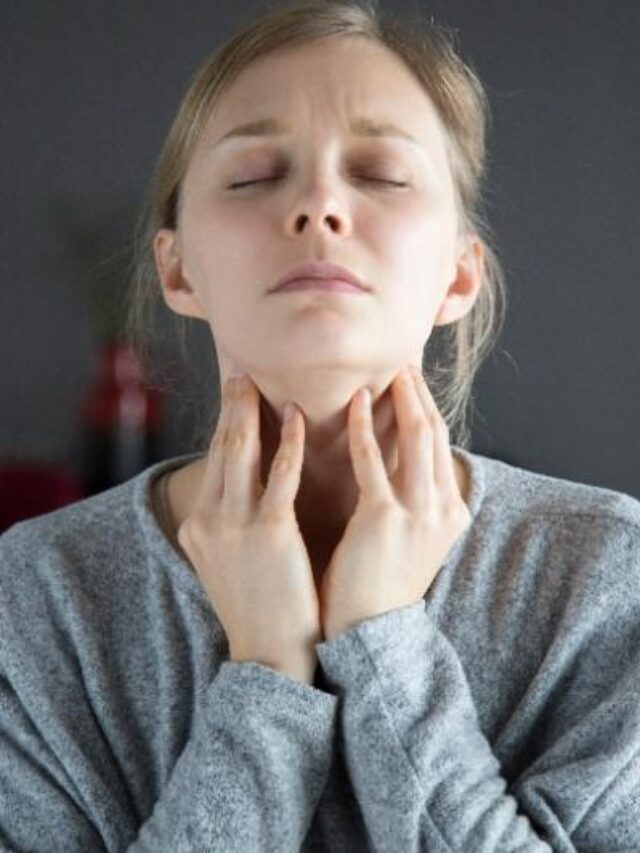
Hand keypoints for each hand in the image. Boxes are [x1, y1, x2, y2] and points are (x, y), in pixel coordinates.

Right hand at [176, 374, 320, 683]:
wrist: (270, 657)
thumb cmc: (261, 607)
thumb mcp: (230, 560)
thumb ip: (232, 521)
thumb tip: (247, 488)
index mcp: (199, 525)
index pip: (213, 461)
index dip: (223, 422)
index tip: (233, 393)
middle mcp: (209, 519)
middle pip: (220, 446)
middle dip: (230, 404)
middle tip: (241, 370)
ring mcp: (235, 525)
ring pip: (241, 451)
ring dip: (252, 410)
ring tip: (262, 379)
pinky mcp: (269, 533)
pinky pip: (279, 476)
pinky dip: (287, 443)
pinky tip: (298, 418)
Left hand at [319, 364, 471, 640]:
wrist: (368, 633)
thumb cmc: (378, 584)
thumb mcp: (410, 539)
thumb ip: (411, 499)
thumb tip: (395, 462)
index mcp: (451, 512)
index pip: (441, 446)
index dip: (428, 407)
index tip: (413, 380)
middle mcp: (444, 508)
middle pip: (434, 434)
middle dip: (419, 394)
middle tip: (402, 363)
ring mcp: (419, 513)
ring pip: (415, 438)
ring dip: (401, 399)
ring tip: (385, 371)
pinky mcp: (385, 519)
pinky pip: (374, 461)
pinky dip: (365, 428)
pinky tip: (355, 402)